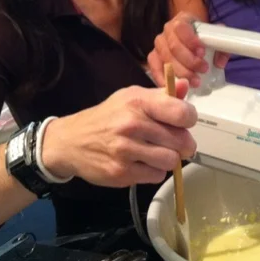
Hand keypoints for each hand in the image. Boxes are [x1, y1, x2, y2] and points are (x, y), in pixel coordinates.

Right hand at [41, 82, 197, 187]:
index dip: (188, 119)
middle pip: (181, 140)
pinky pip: (156, 175)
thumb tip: (184, 85)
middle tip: (173, 142)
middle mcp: (132, 124)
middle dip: (182, 143)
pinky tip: (142, 162)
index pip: (181, 112)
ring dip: (168, 159)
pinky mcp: (122, 172)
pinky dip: (154, 171)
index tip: (183, 122)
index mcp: (138, 101)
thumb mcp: (130, 97)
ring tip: (157, 152)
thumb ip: (160, 94)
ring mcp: (126, 150)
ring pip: (171, 161)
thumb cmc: (107, 117)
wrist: (71, 141)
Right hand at [147, 12, 228, 87]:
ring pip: (165, 58)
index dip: (190, 41)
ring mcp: (159, 44)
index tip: (202, 52)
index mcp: (182, 19)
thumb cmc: (204, 38)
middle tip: (203, 70)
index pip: (181, 28)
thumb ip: (222, 46)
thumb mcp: (216, 37)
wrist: (194, 41)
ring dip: (181, 72)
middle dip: (189, 61)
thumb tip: (219, 62)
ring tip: (195, 81)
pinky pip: (154, 67)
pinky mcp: (153, 57)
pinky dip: (163, 78)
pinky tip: (174, 85)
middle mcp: (167, 29)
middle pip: (173, 46)